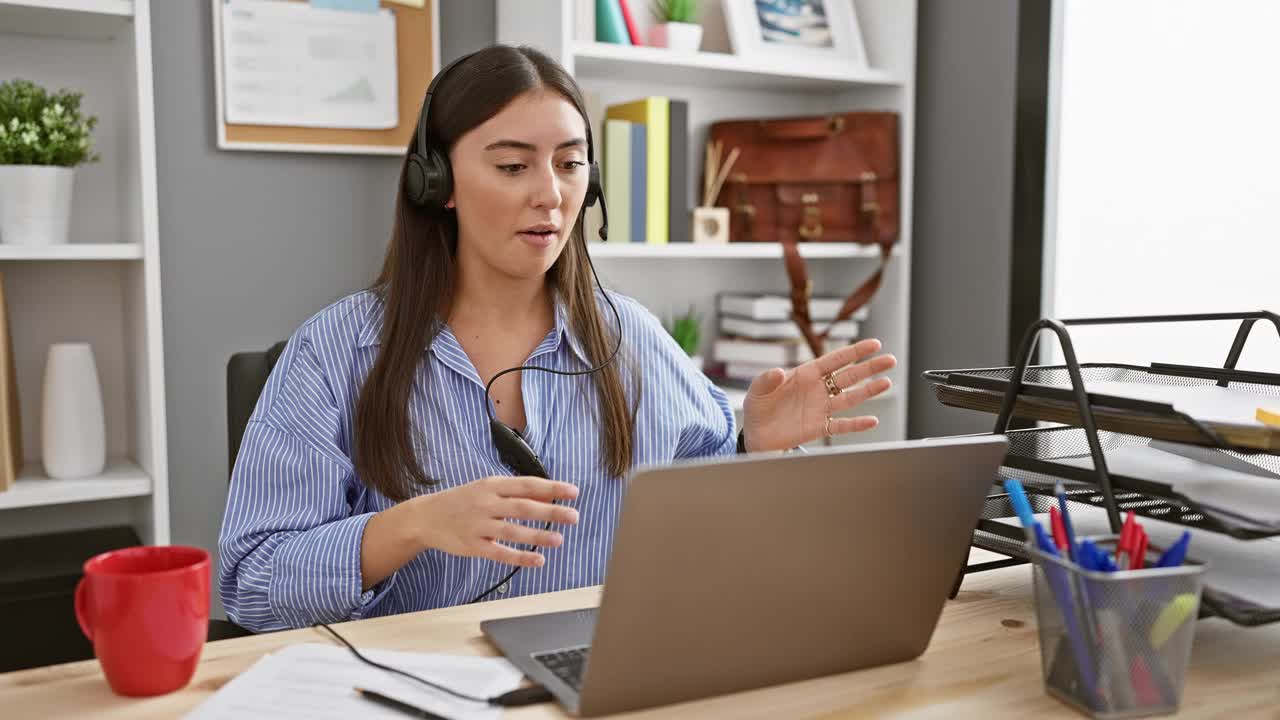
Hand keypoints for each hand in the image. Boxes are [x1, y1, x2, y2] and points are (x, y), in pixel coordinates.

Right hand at [416, 476, 579, 567]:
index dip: (551, 488)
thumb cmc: (463, 501)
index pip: (527, 484)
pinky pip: (500, 553)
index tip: (573, 492)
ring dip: (538, 536)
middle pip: (523, 507)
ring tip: (559, 539)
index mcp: (492, 485)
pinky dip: (520, 557)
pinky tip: (538, 560)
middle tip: (573, 516)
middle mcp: (486, 503)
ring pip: (513, 531)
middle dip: (551, 512)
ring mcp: (479, 526)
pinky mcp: (473, 546)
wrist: (426, 517)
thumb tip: (550, 497)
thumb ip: (516, 493)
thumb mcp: (487, 489)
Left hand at [741, 338, 896, 451]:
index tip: (874, 344)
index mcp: (804, 375)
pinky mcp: (820, 428)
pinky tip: (872, 421)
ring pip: (850, 398)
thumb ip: (767, 380)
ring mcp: (821, 408)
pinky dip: (856, 424)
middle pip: (848, 376)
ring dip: (868, 391)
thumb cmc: (758, 408)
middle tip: (890, 360)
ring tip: (887, 383)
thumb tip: (778, 372)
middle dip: (869, 367)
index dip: (854, 352)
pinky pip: (841, 425)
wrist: (756, 435)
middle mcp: (817, 390)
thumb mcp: (757, 391)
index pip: (834, 360)